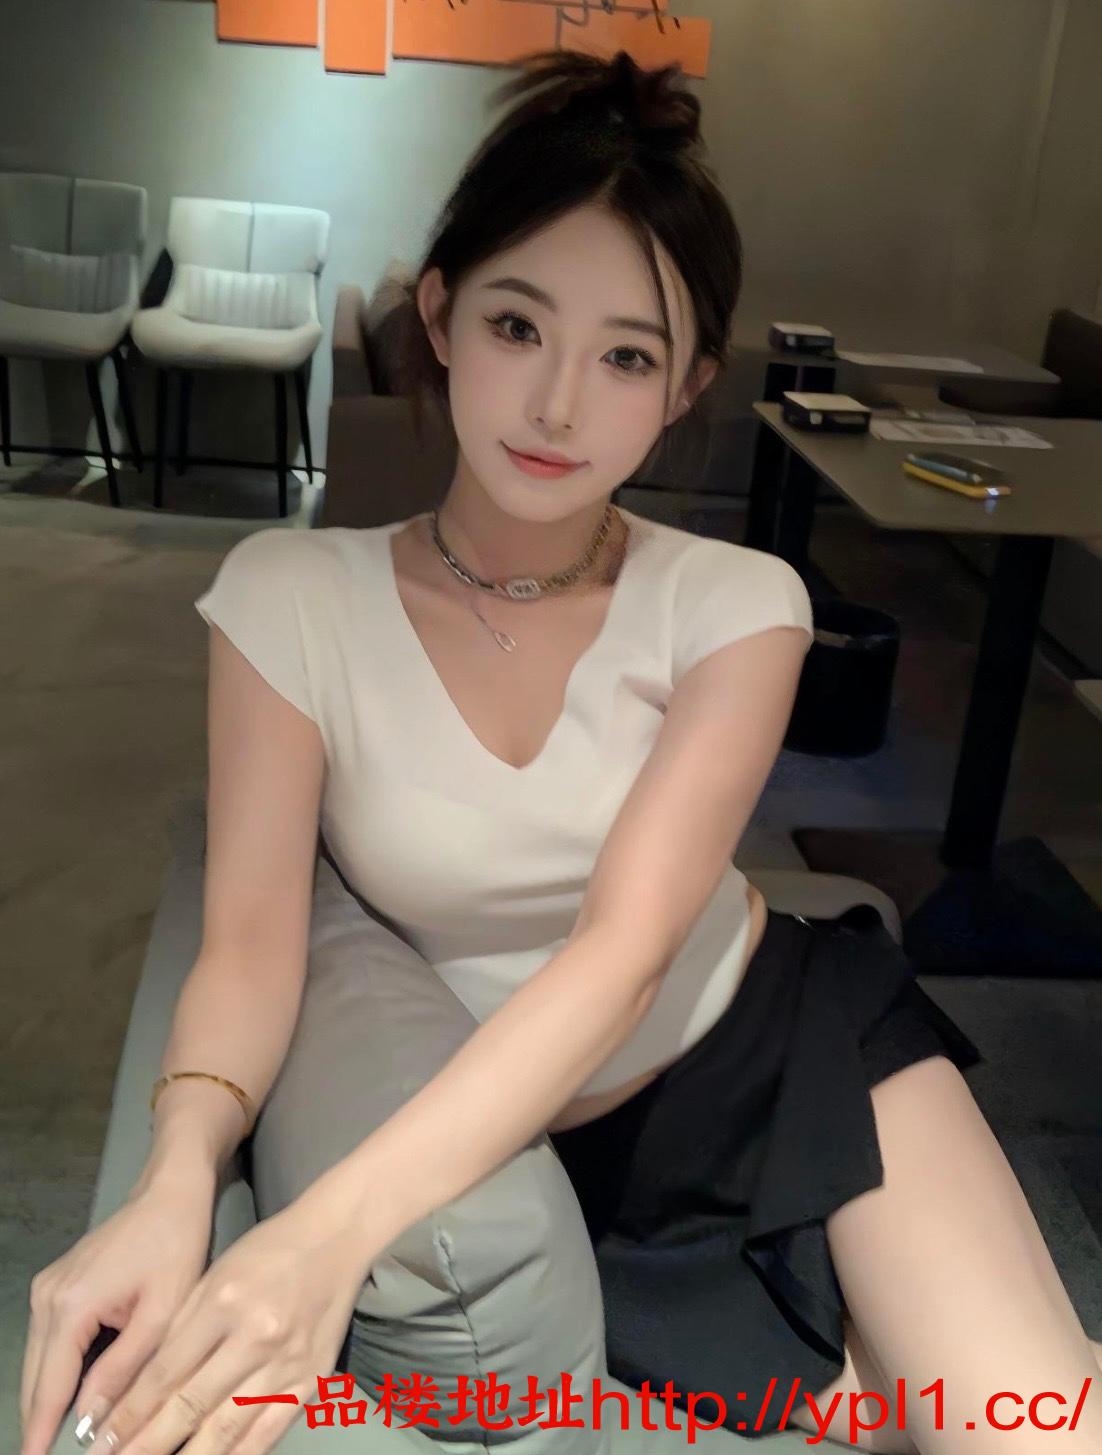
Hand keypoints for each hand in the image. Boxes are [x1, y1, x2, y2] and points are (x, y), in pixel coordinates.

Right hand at [20, 1178, 214, 1454]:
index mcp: (71, 1306)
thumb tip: (90, 1423)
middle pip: (35, 1379)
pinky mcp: (55, 1286)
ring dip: (49, 1400)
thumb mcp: (162, 1313)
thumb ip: (123, 1370)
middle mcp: (47, 1298)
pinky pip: (49, 1343)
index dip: (41, 1433)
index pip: (49, 1388)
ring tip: (61, 1439)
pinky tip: (74, 1397)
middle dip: (42, 1422)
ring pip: (40, 1363)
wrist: (170, 1192)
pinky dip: (58, 1372)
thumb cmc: (176, 1245)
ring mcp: (46, 1289)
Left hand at [71, 1195, 375, 1454]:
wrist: (337, 1238)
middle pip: (191, 1407)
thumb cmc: (268, 1250)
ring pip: (227, 1430)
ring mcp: (288, 1363)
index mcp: (225, 1303)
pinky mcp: (312, 1380)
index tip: (102, 1441)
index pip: (167, 1373)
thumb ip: (181, 1330)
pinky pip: (269, 1433)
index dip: (130, 1414)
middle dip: (146, 1445)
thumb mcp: (215, 1275)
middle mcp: (256, 1337)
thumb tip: (143, 1390)